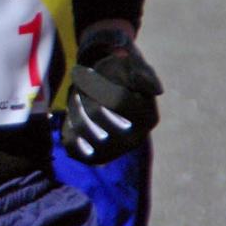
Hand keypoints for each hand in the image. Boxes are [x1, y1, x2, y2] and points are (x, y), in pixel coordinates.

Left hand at [59, 25, 162, 164]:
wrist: (109, 93)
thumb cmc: (121, 74)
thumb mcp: (132, 66)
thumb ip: (143, 74)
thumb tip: (157, 91)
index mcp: (149, 118)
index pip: (118, 99)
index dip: (95, 82)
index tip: (86, 70)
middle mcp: (135, 140)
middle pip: (95, 112)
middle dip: (83, 91)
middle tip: (81, 84)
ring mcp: (115, 152)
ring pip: (81, 128)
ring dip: (73, 106)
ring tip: (76, 96)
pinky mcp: (95, 159)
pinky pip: (71, 144)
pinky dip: (68, 125)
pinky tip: (74, 116)